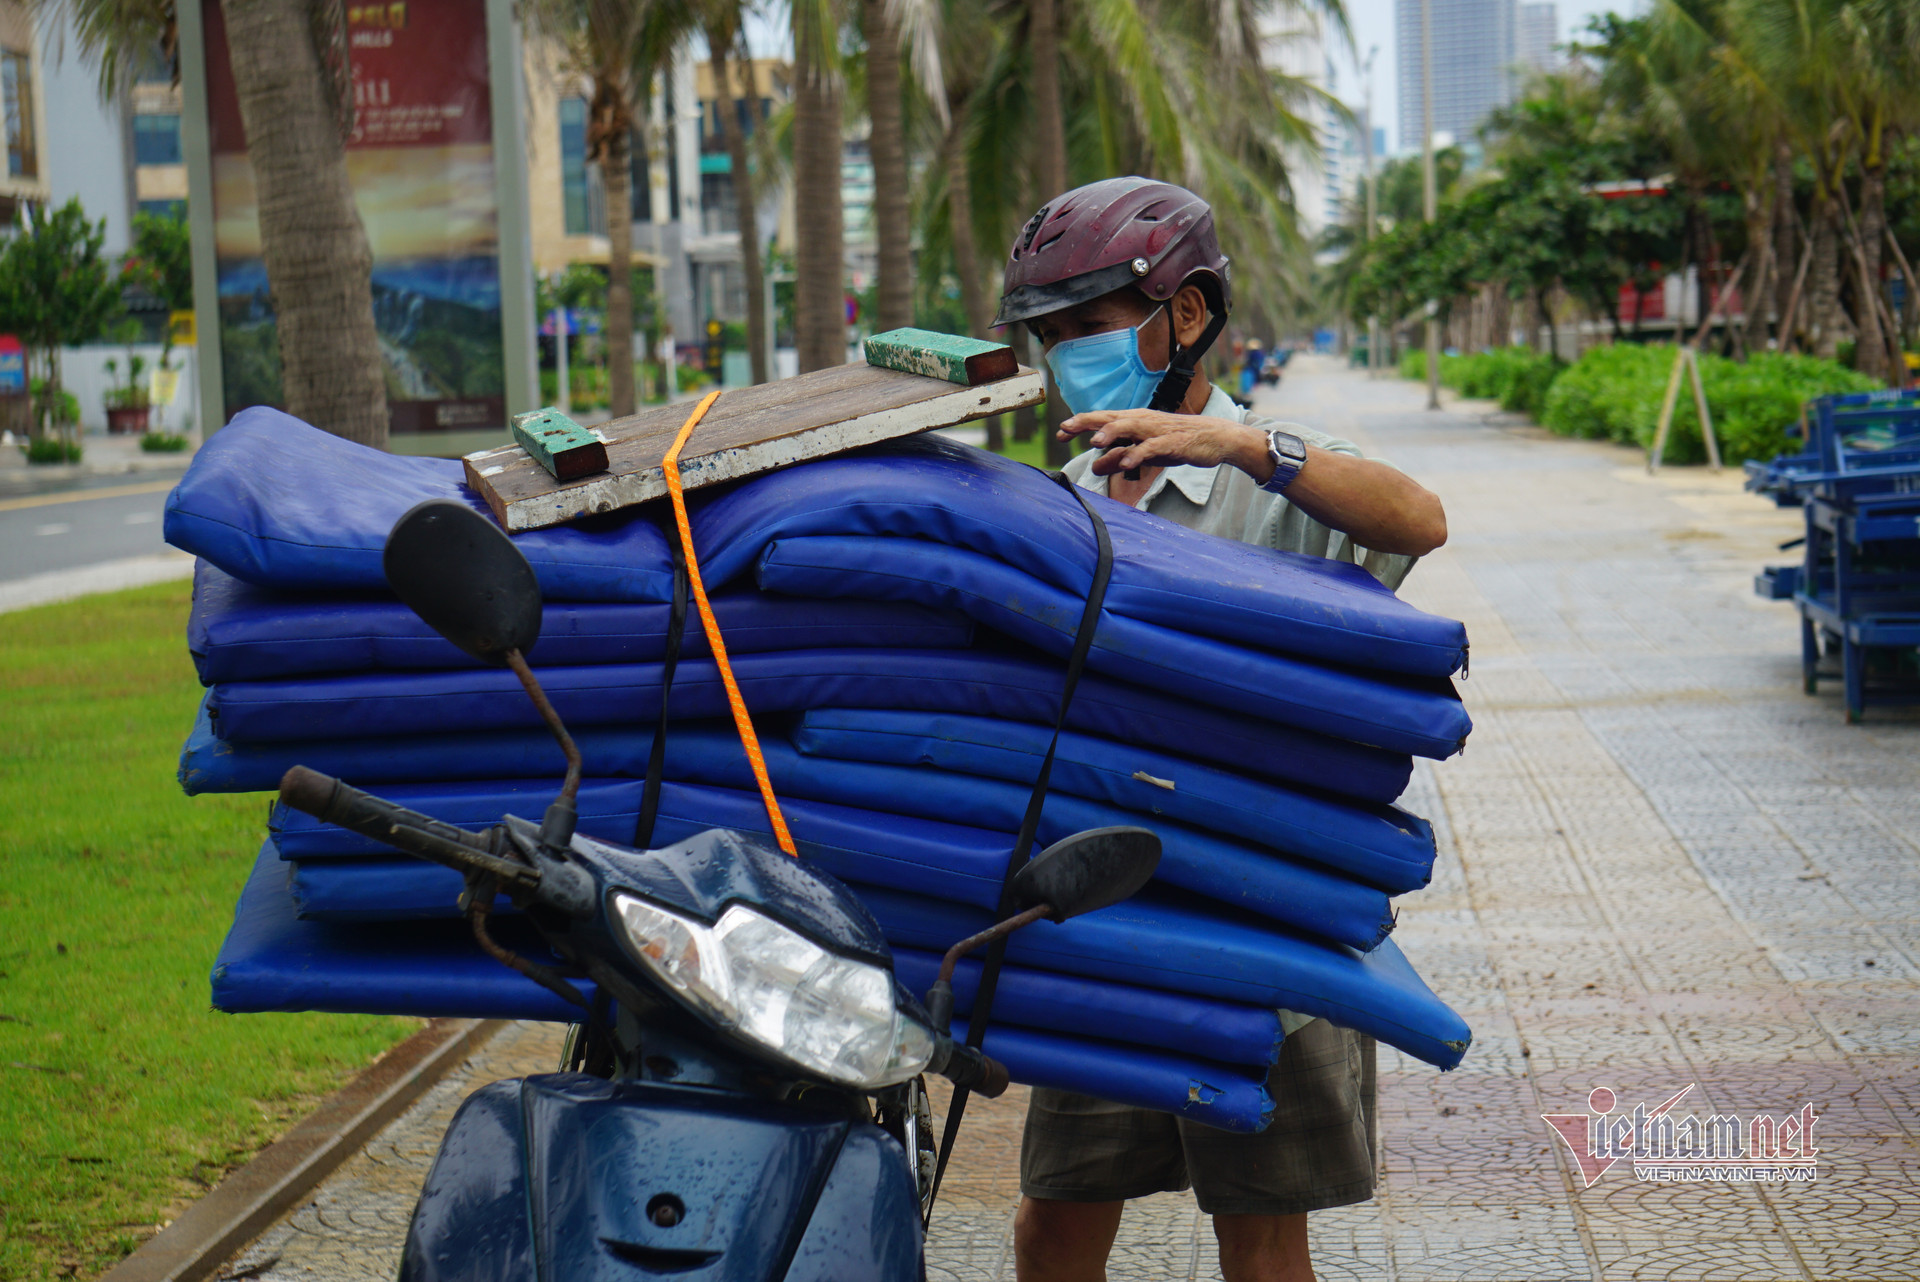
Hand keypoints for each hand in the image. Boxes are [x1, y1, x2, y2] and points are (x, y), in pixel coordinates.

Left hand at [1058, 410, 1269, 479]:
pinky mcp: (1172, 442)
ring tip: (1094, 442)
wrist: (1214, 438)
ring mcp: (1157, 430)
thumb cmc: (1176, 442)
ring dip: (1112, 433)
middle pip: (1110, 418)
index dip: (1080, 424)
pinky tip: (1128, 463)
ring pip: (1130, 427)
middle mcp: (1142, 421)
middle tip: (1064, 428)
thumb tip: (1094, 466)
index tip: (1059, 433)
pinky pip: (1153, 448)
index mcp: (1134, 421)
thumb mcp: (1143, 453)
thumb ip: (1119, 458)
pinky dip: (1140, 454)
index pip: (1102, 420)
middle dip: (1087, 422)